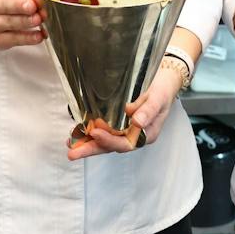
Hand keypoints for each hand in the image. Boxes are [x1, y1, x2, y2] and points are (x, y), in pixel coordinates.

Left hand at [68, 63, 183, 159]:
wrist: (164, 80)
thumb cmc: (163, 90)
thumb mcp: (158, 98)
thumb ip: (148, 110)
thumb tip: (136, 122)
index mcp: (145, 135)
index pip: (125, 143)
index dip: (109, 140)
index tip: (95, 132)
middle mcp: (134, 136)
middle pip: (110, 146)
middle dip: (91, 149)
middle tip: (72, 153)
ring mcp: (125, 130)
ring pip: (104, 140)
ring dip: (87, 143)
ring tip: (70, 143)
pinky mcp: (118, 122)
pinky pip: (103, 130)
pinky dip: (89, 132)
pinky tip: (77, 131)